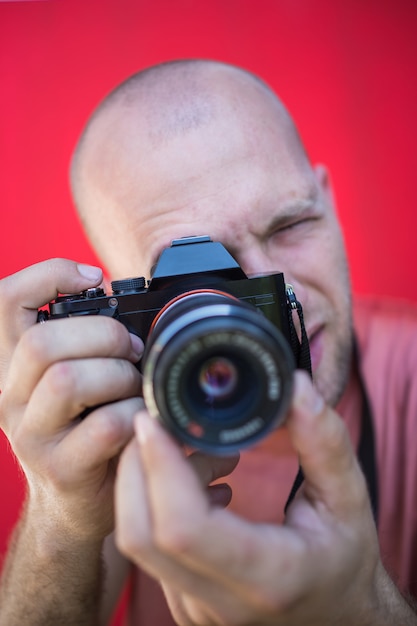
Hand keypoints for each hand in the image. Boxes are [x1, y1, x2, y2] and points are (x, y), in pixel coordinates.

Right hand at [0, 259, 143, 539]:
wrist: (75, 504)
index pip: (5, 302)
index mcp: (12, 366)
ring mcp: (32, 436)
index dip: (47, 276)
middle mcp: (10, 397)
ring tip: (135, 384)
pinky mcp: (62, 468)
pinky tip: (142, 417)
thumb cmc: (83, 429)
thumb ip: (82, 342)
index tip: (93, 278)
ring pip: (66, 380)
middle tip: (131, 349)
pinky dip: (134, 414)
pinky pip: (104, 425)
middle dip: (102, 334)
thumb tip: (125, 297)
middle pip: (41, 342)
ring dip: (117, 375)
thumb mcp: (72, 381)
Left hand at [115, 371, 386, 625]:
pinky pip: (148, 546)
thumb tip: (295, 386)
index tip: (152, 420)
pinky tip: (199, 482)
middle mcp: (222, 603)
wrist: (339, 619)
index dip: (158, 467)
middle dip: (137, 466)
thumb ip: (324, 441)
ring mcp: (195, 610)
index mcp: (268, 576)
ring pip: (137, 539)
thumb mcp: (349, 499)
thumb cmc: (345, 562)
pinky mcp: (181, 602)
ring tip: (202, 455)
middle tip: (160, 422)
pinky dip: (156, 501)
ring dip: (149, 481)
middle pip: (140, 533)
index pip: (184, 527)